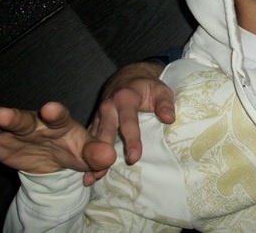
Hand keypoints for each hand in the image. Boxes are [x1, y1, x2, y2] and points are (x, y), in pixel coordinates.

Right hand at [0, 91, 115, 178]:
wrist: (58, 158)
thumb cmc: (75, 150)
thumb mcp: (89, 155)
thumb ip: (97, 154)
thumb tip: (108, 157)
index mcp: (61, 124)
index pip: (60, 117)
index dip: (55, 113)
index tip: (51, 108)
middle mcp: (35, 123)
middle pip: (24, 119)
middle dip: (13, 117)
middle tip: (2, 113)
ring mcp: (14, 131)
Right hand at [86, 61, 173, 184]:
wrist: (127, 76)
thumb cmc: (147, 86)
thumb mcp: (160, 89)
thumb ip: (165, 103)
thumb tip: (169, 118)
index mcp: (125, 98)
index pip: (129, 121)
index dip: (132, 139)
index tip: (135, 157)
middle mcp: (108, 107)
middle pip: (105, 132)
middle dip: (103, 152)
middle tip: (104, 172)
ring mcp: (99, 116)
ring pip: (94, 139)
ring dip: (92, 158)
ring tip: (92, 178)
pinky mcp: (95, 123)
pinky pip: (89, 141)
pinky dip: (86, 156)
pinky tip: (87, 175)